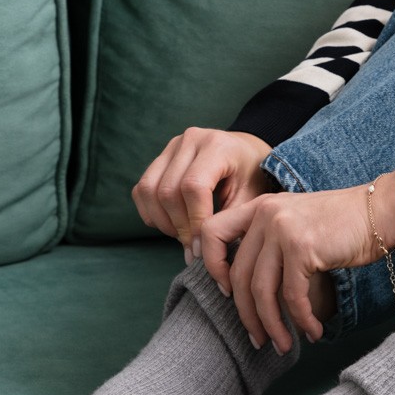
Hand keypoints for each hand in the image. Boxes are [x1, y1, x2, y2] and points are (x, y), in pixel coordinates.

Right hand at [132, 128, 271, 259]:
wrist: (246, 153)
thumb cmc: (252, 177)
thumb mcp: (251, 199)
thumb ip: (227, 222)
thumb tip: (198, 255)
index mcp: (217, 147)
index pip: (193, 186)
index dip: (194, 221)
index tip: (202, 247)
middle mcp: (190, 140)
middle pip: (168, 190)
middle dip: (179, 227)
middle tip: (193, 248)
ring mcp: (172, 147)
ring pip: (148, 189)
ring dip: (162, 222)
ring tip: (182, 237)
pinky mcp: (160, 158)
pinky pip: (141, 189)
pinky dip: (151, 213)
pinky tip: (171, 226)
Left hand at [202, 170, 394, 350]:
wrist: (381, 211)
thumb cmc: (343, 225)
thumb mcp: (296, 223)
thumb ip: (270, 243)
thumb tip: (250, 290)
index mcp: (258, 208)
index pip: (211, 233)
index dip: (211, 266)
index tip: (226, 292)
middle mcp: (264, 215)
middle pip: (240, 276)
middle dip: (248, 316)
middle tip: (258, 339)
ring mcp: (282, 230)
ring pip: (262, 291)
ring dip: (273, 326)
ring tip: (283, 346)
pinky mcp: (302, 248)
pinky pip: (293, 296)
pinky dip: (301, 320)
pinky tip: (312, 332)